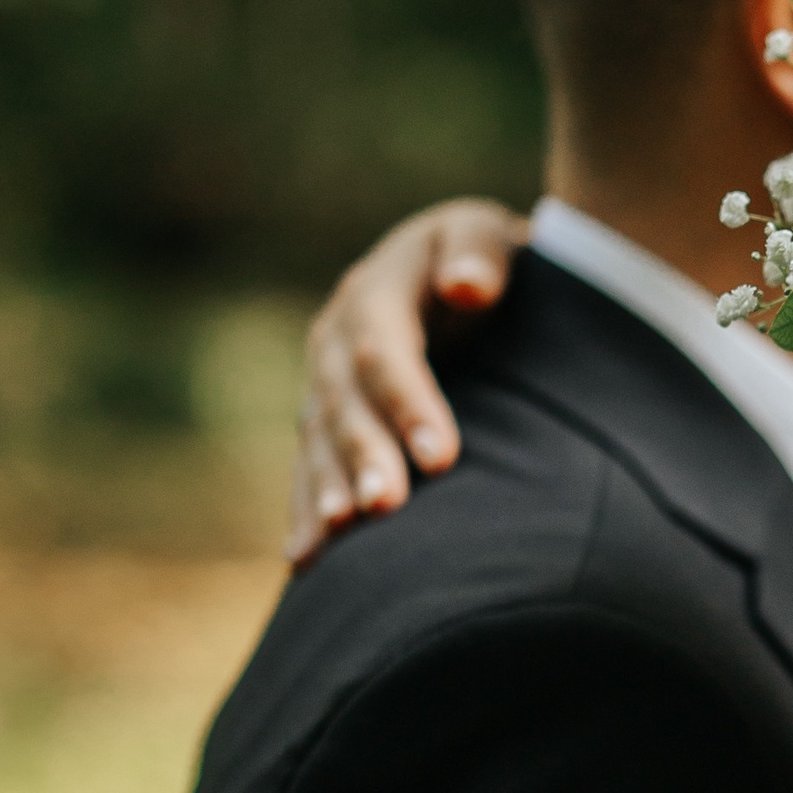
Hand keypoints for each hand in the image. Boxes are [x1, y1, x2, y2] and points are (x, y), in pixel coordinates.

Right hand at [285, 199, 527, 565]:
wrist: (461, 268)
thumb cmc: (486, 257)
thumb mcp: (484, 233)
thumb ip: (479, 251)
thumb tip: (467, 283)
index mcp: (375, 290)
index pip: (385, 350)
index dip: (409, 402)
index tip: (443, 457)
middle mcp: (338, 339)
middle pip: (344, 402)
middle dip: (363, 455)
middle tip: (385, 507)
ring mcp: (325, 382)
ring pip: (320, 440)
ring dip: (328, 489)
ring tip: (342, 535)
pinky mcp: (326, 419)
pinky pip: (312, 464)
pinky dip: (307, 509)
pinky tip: (306, 558)